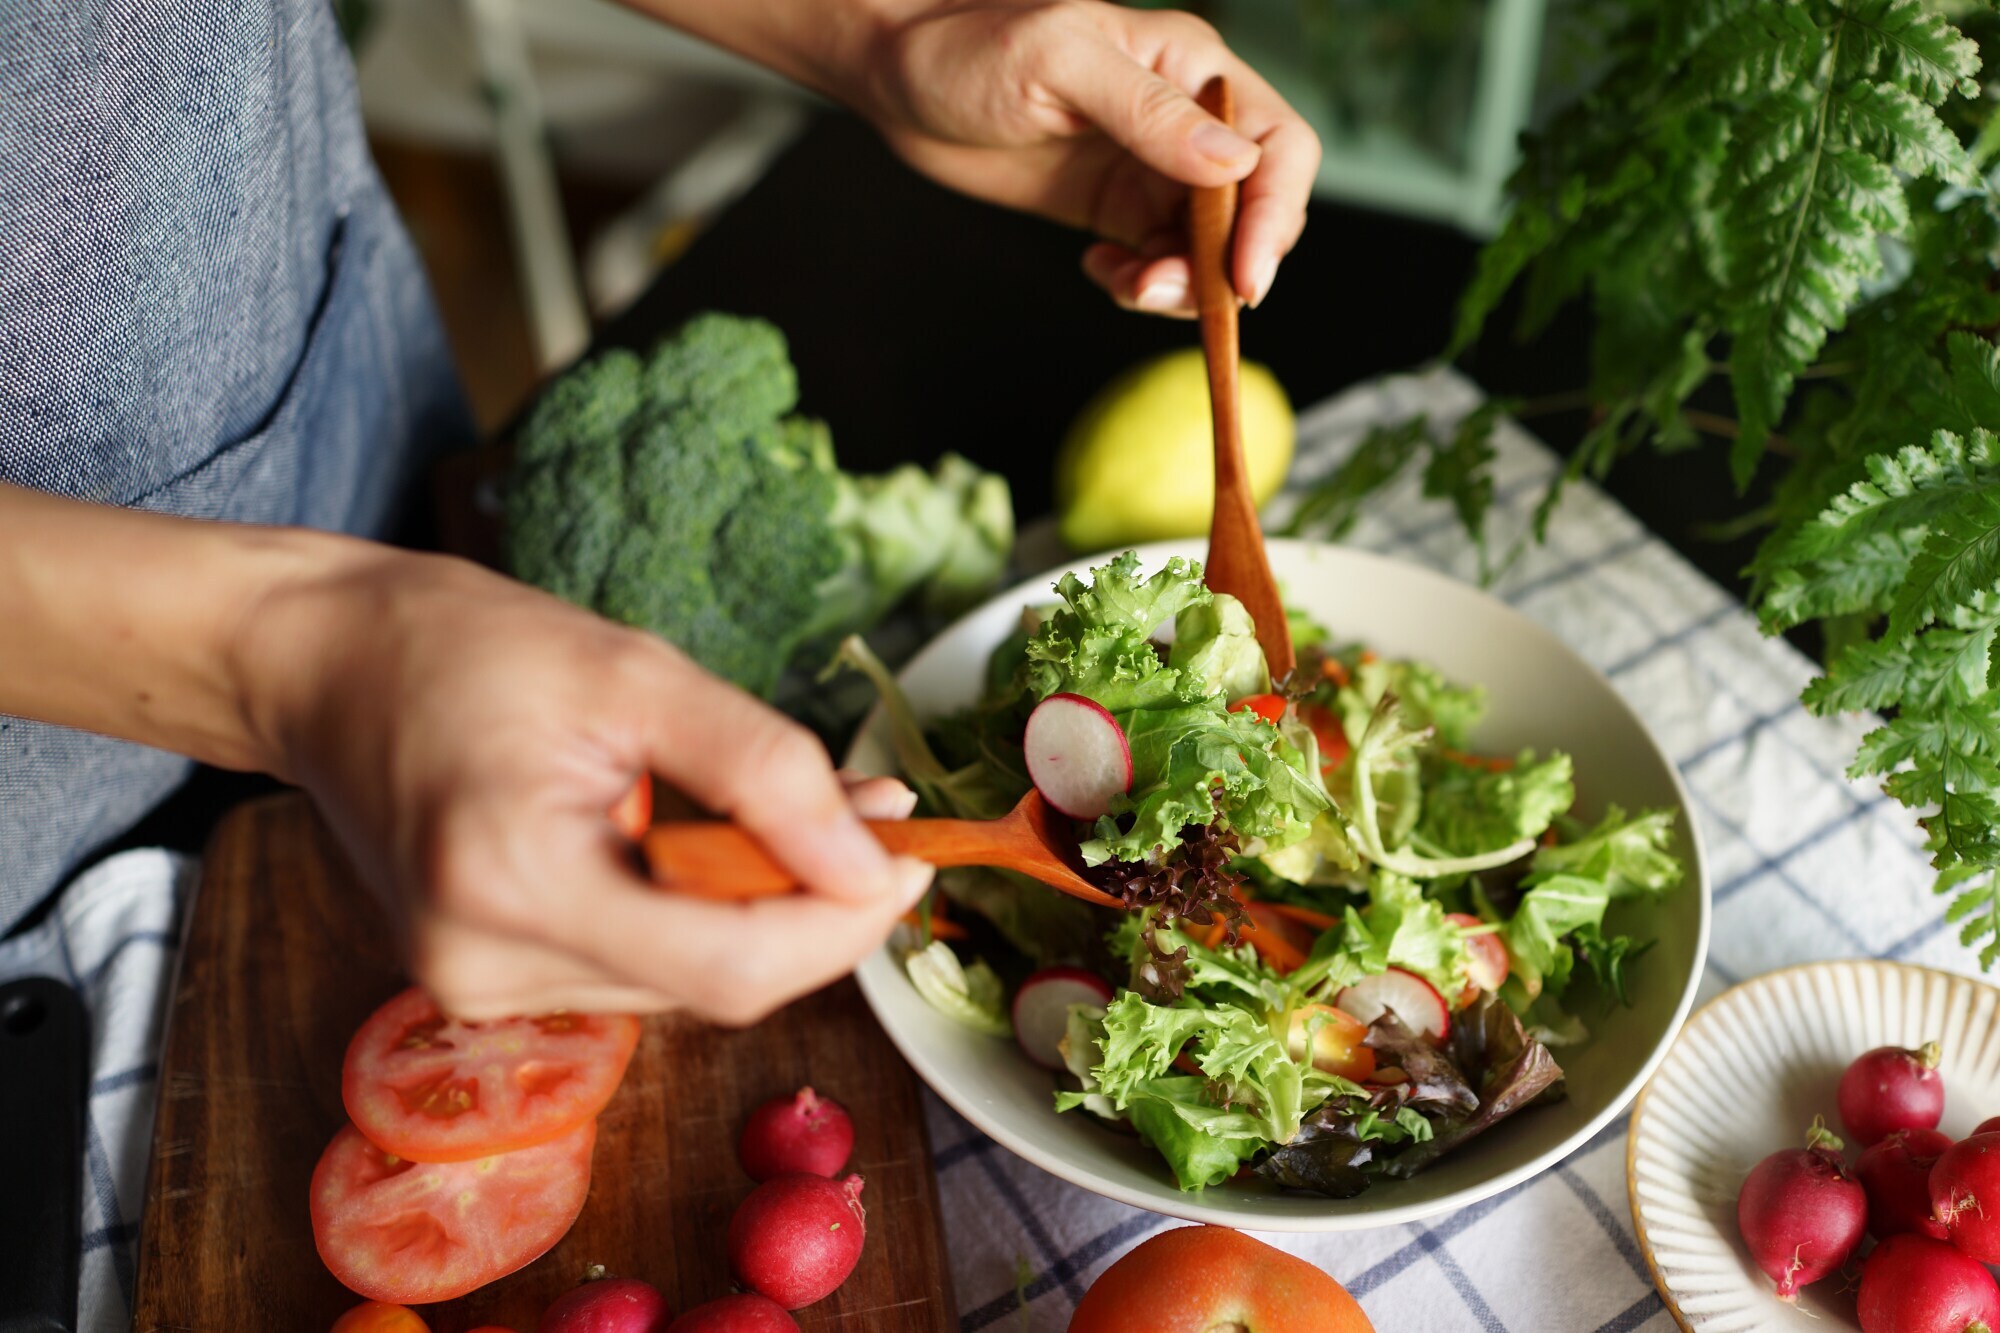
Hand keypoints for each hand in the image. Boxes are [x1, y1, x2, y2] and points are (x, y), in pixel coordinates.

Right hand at [239, 548, 933, 1023]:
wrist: (326, 666)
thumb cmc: (466, 648)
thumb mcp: (638, 674)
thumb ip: (766, 770)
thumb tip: (871, 856)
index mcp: (510, 884)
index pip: (730, 966)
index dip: (842, 926)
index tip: (911, 859)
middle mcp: (484, 967)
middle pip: (719, 982)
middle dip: (816, 906)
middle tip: (879, 821)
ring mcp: (475, 987)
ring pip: (686, 982)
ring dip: (763, 906)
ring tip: (797, 814)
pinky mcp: (486, 980)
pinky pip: (639, 966)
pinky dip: (700, 910)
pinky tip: (711, 842)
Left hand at [863, 0, 1320, 314]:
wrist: (899, 76)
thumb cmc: (969, 46)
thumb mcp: (1057, 62)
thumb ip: (1147, 111)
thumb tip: (1233, 164)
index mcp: (1192, 68)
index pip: (1280, 147)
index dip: (1273, 216)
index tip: (1243, 278)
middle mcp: (1185, 121)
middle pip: (1255, 210)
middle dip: (1225, 264)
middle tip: (1162, 292)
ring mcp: (1152, 168)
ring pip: (1209, 248)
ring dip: (1182, 284)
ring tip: (1125, 284)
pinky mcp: (1115, 206)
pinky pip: (1159, 262)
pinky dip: (1142, 283)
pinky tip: (1099, 269)